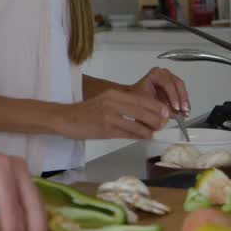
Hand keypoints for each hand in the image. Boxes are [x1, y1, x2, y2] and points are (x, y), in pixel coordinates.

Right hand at [56, 88, 171, 139]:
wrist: (66, 118)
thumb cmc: (85, 112)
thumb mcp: (104, 102)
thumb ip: (122, 107)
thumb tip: (143, 115)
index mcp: (113, 94)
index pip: (140, 99)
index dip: (155, 106)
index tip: (165, 112)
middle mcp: (112, 102)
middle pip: (142, 110)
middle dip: (156, 118)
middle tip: (164, 123)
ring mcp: (109, 116)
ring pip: (137, 123)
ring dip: (149, 129)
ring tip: (155, 132)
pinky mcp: (106, 129)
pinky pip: (128, 133)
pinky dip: (139, 135)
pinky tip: (145, 137)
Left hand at [129, 66, 189, 115]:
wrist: (136, 98)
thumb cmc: (138, 97)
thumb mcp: (146, 102)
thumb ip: (159, 107)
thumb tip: (170, 112)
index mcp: (155, 74)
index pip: (167, 83)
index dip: (173, 96)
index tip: (175, 107)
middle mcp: (164, 74)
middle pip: (177, 84)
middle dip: (181, 99)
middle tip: (183, 110)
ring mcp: (170, 78)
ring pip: (181, 88)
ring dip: (184, 101)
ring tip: (185, 113)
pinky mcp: (174, 86)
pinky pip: (182, 93)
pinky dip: (184, 102)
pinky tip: (185, 111)